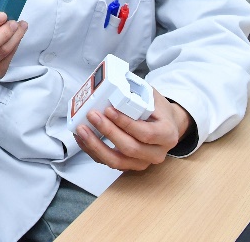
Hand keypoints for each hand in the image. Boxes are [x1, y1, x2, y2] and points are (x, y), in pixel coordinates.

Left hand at [73, 90, 192, 171]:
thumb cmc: (157, 110)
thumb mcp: (153, 97)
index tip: (108, 110)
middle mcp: (156, 153)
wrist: (166, 125)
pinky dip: (93, 151)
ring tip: (82, 130)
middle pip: (130, 148)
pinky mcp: (129, 165)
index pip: (146, 133)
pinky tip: (82, 138)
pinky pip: (108, 162)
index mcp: (167, 135)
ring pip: (117, 161)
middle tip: (92, 115)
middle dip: (108, 131)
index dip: (125, 123)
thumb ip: (136, 93)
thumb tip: (113, 85)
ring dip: (96, 146)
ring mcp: (142, 162)